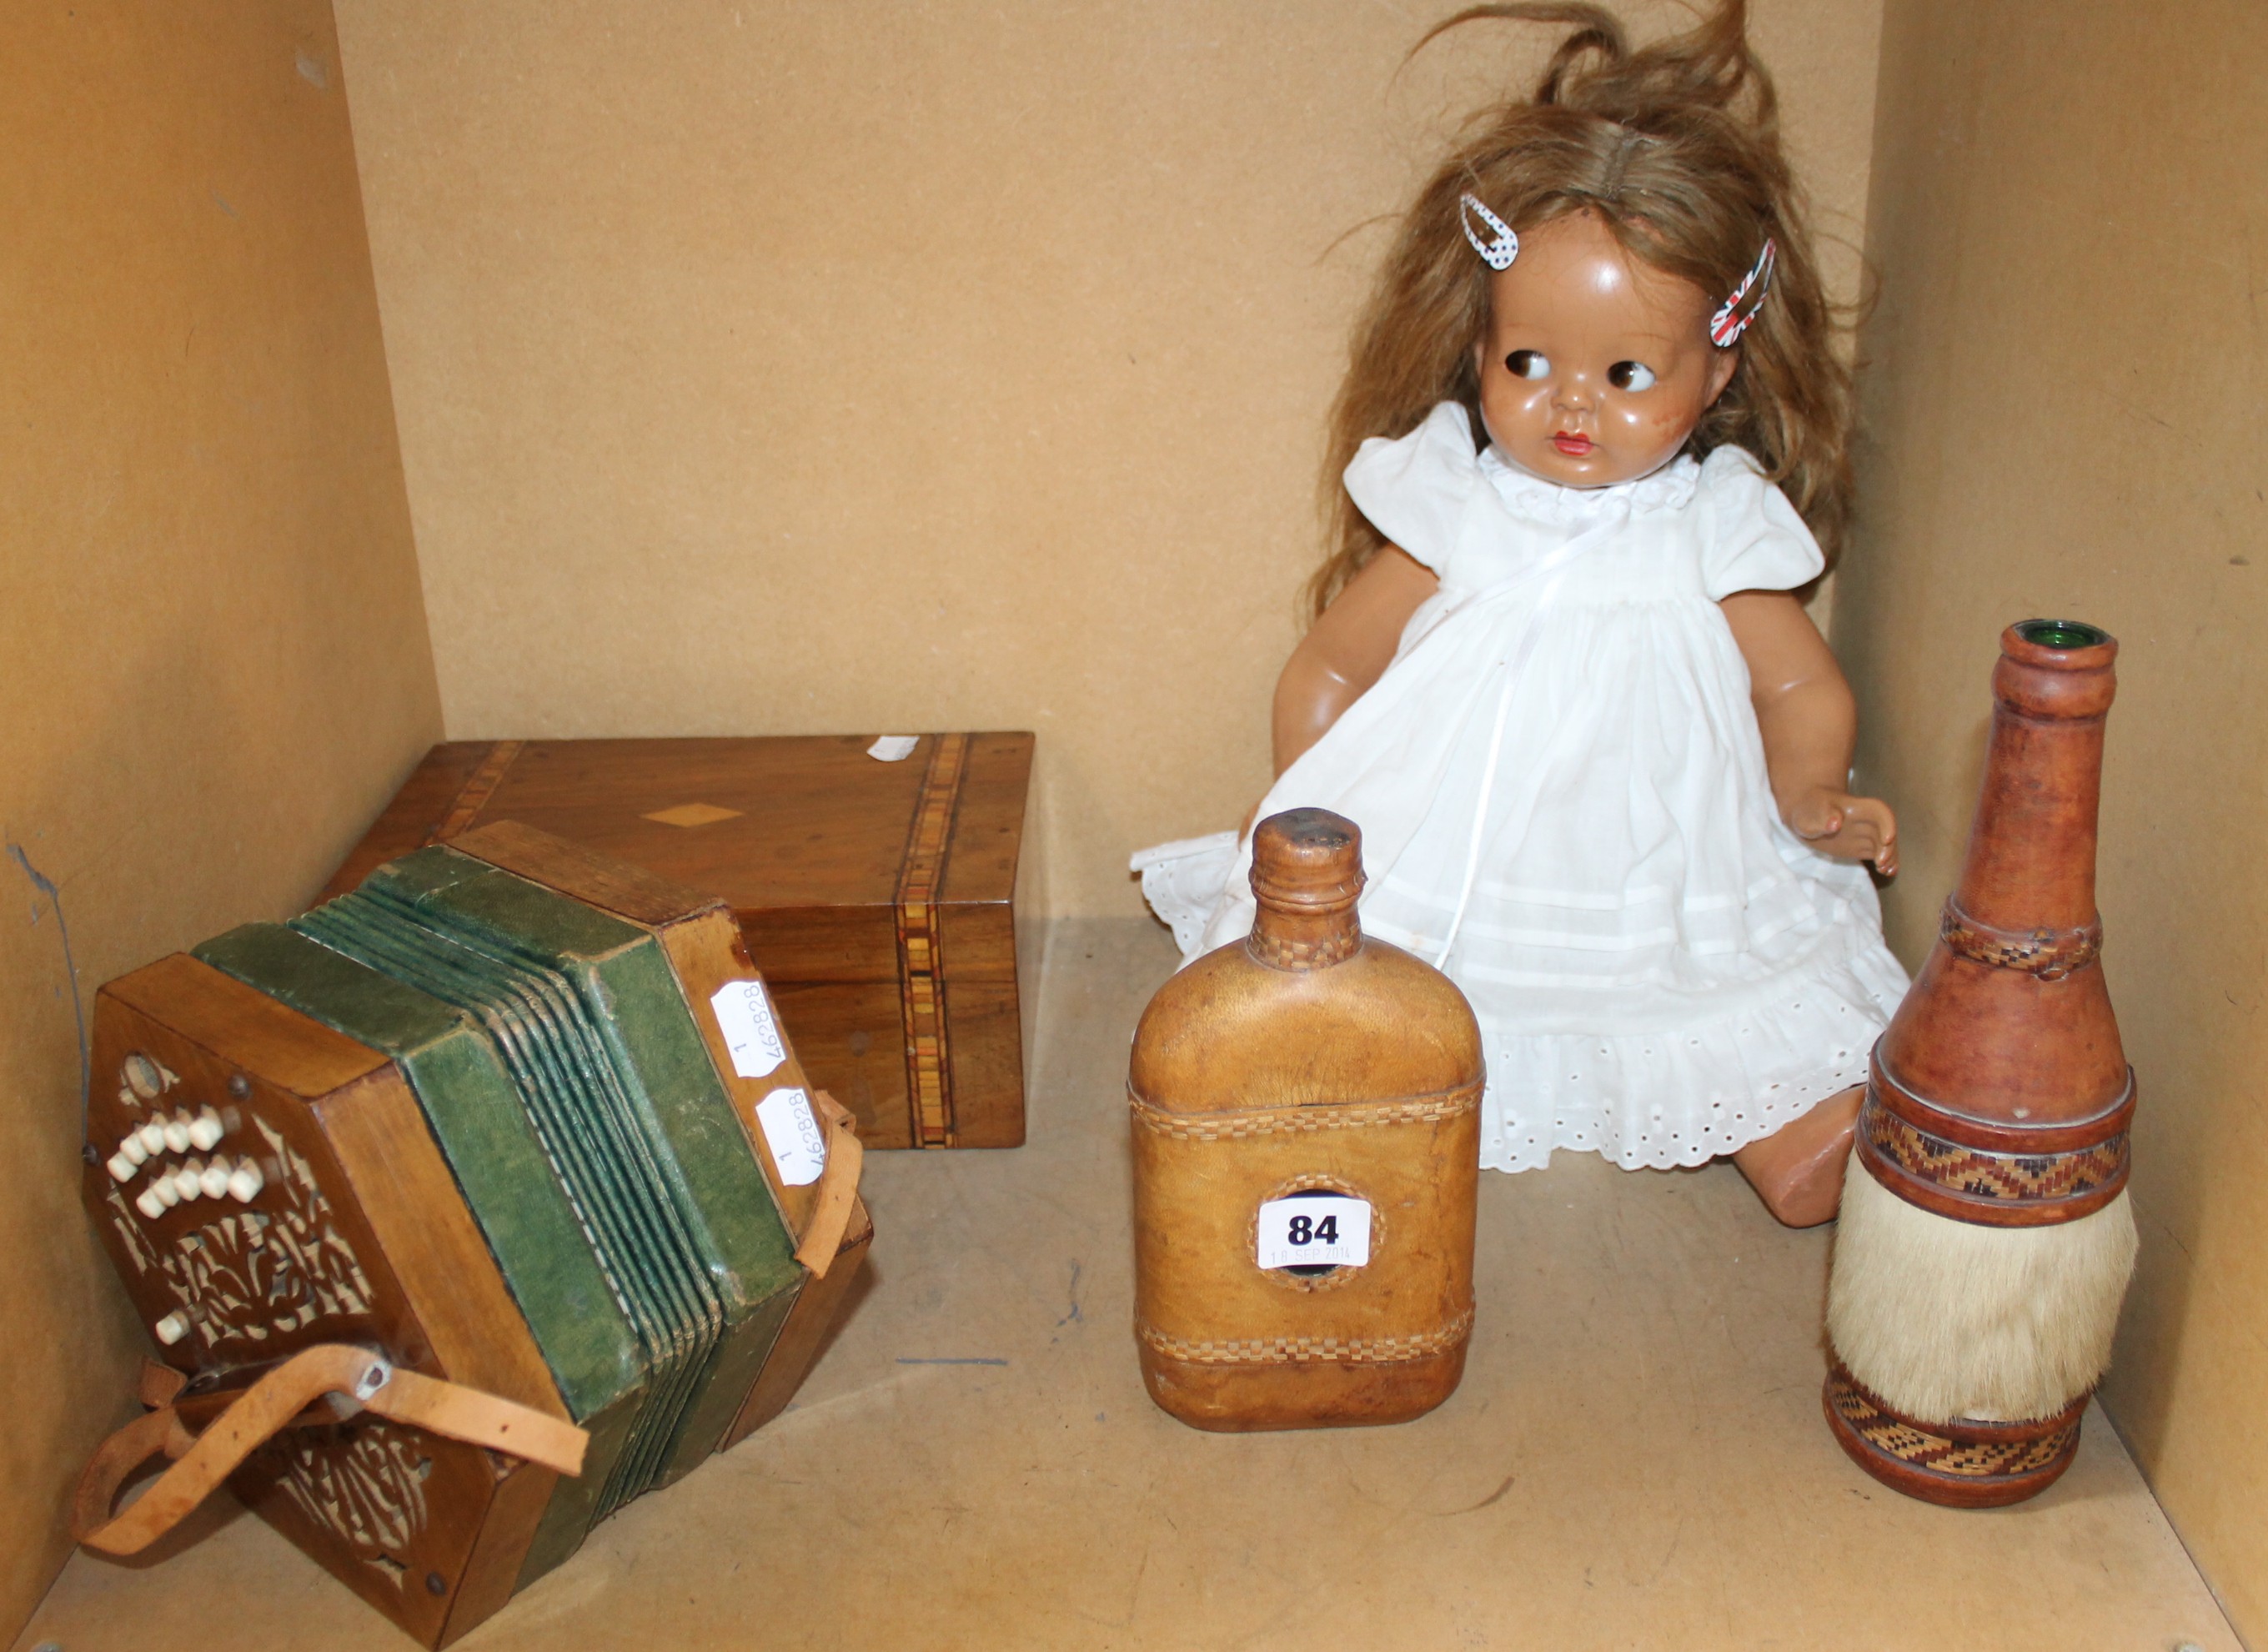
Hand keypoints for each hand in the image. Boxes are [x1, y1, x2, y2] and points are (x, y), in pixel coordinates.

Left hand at [1782, 787, 1897, 875]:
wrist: (1807, 812)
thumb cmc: (1809, 809)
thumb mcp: (1811, 812)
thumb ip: (1823, 818)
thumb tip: (1835, 823)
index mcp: (1856, 807)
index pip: (1879, 811)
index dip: (1888, 824)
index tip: (1887, 839)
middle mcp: (1865, 820)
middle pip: (1885, 831)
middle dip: (1888, 847)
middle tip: (1881, 863)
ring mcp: (1865, 834)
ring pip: (1885, 845)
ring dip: (1889, 857)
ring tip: (1885, 870)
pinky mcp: (1862, 846)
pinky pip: (1878, 853)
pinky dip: (1885, 862)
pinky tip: (1887, 872)